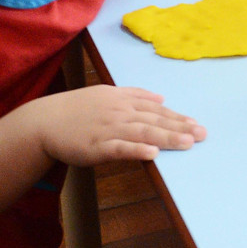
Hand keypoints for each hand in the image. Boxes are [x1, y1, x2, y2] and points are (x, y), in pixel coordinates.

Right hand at [29, 85, 206, 166]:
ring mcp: (108, 129)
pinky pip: (120, 148)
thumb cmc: (76, 110)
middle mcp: (119, 112)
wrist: (43, 122)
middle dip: (180, 127)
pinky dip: (137, 149)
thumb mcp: (106, 94)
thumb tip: (160, 98)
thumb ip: (134, 95)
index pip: (156, 110)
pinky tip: (153, 153)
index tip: (197, 124)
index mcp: (122, 100)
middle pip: (155, 120)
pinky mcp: (96, 146)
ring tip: (188, 143)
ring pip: (143, 132)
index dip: (178, 117)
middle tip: (203, 135)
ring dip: (167, 137)